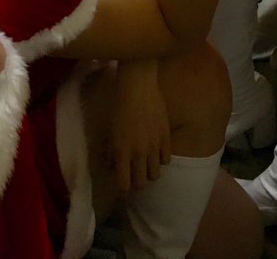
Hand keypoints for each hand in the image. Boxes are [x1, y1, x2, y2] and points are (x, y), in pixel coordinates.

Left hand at [110, 61, 170, 192]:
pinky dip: (161, 159)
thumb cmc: (119, 105)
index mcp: (121, 152)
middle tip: (135, 178)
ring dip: (150, 173)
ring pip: (155, 175)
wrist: (138, 86)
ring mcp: (154, 146)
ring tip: (147, 167)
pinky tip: (157, 154)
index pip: (124, 184)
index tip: (123, 191)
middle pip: (141, 183)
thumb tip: (112, 164)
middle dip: (137, 184)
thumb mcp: (110, 130)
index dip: (123, 191)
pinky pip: (166, 159)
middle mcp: (138, 153)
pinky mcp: (166, 137)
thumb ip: (111, 150)